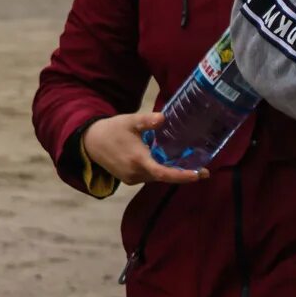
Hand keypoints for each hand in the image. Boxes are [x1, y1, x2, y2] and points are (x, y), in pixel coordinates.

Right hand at [81, 114, 208, 185]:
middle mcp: (135, 173)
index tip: (198, 174)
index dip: (181, 175)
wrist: (90, 142)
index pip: (163, 173)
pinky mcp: (129, 178)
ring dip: (173, 174)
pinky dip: (162, 172)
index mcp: (137, 160)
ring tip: (194, 167)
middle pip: (164, 177)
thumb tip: (163, 118)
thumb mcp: (130, 121)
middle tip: (205, 171)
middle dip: (183, 174)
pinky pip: (150, 177)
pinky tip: (173, 165)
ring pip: (157, 177)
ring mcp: (132, 178)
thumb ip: (147, 120)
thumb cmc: (112, 130)